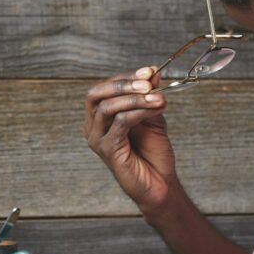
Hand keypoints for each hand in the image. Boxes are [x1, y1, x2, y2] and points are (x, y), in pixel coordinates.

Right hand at [84, 66, 179, 212]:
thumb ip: (150, 95)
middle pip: (97, 94)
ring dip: (136, 99)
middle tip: (149, 82)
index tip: (151, 71)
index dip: (127, 76)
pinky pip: (120, 123)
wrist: (160, 182)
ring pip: (107, 107)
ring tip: (159, 98)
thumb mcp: (153, 115)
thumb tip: (153, 72)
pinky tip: (157, 110)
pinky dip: (139, 112)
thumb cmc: (153, 151)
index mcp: (100, 116)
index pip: (104, 87)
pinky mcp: (108, 150)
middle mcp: (93, 126)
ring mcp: (97, 139)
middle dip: (124, 84)